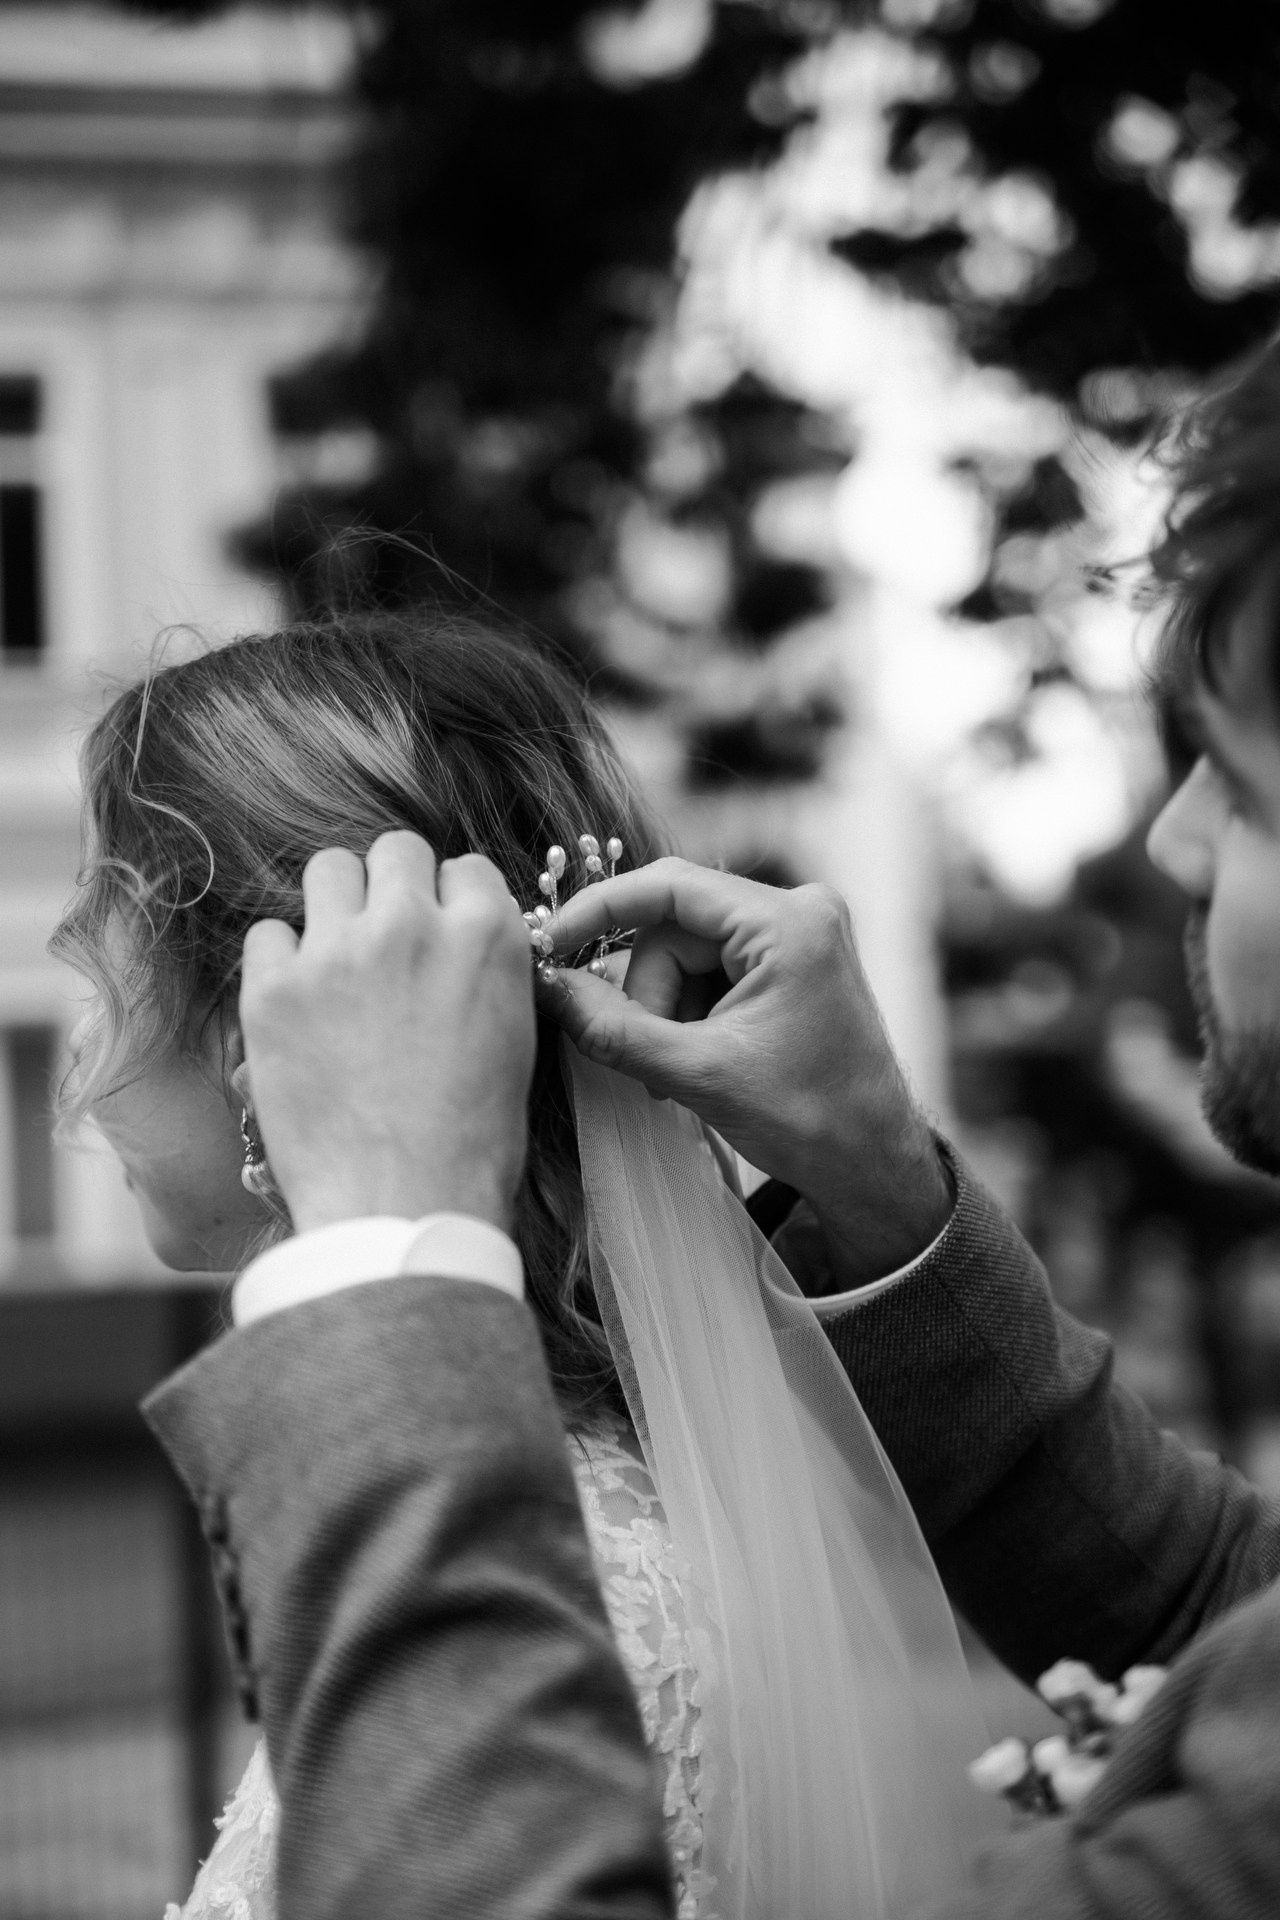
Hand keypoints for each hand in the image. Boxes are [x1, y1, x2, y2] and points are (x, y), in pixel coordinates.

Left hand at [239, 832, 535, 1235]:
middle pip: (396, 850)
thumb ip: (487, 971)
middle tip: (386, 937)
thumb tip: (461, 947)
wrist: (402, 1203)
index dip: (451, 903)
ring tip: (338, 958)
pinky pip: (267, 934)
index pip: (465, 868)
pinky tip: (297, 1004)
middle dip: (393, 886)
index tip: (440, 934)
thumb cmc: (472, 1142)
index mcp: (486, 937)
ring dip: (336, 905)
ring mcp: (337, 952)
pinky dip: (281, 962)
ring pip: (328, 869)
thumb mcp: (515, 1038)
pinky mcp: (273, 990)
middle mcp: (411, 926)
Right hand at [541, 858, 950, 1288]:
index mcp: (788, 924)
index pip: (670, 887)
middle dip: (650, 994)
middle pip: (674, 929)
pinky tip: (702, 1059)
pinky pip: (713, 969)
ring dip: (669, 1011)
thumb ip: (615, 1028)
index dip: (601, 911)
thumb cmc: (809, 1122)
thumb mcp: (697, 1074)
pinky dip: (692, 1013)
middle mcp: (799, 912)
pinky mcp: (793, 963)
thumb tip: (549, 989)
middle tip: (653, 1061)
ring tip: (683, 1073)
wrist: (874, 1166)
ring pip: (687, 954)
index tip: (551, 943)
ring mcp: (799, 936)